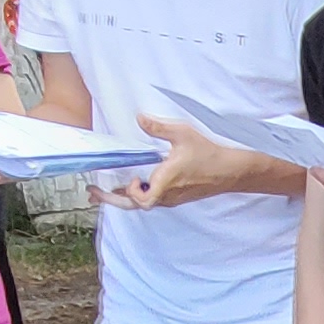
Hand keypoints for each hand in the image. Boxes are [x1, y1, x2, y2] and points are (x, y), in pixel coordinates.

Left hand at [98, 114, 257, 210]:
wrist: (230, 171)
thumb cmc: (208, 154)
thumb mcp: (183, 134)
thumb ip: (159, 128)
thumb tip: (139, 118)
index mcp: (166, 182)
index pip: (141, 200)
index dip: (131, 192)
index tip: (132, 178)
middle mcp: (167, 195)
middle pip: (134, 206)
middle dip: (111, 200)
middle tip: (93, 194)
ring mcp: (172, 198)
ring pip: (142, 204)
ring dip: (124, 197)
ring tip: (107, 190)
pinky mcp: (176, 196)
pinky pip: (152, 200)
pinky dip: (138, 195)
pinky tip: (132, 185)